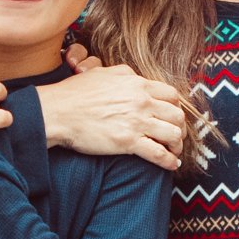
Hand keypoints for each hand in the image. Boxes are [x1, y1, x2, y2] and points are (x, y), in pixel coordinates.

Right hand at [40, 60, 185, 169]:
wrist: (58, 111)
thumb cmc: (75, 93)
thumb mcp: (103, 73)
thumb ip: (124, 74)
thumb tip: (135, 76)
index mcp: (137, 84)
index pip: (171, 95)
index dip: (176, 108)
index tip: (173, 117)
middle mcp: (142, 101)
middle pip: (177, 115)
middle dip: (180, 128)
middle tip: (176, 136)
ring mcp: (136, 122)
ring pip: (173, 134)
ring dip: (177, 145)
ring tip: (174, 152)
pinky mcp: (128, 142)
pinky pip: (159, 154)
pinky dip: (169, 161)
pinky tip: (171, 165)